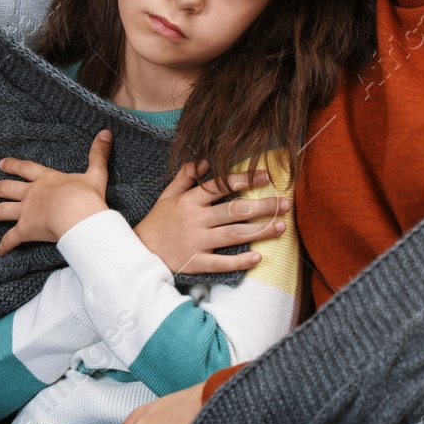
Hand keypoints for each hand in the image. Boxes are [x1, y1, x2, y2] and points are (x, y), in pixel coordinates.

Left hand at [0, 130, 113, 254]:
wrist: (77, 215)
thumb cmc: (86, 196)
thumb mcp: (95, 173)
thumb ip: (98, 154)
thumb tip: (106, 133)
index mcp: (46, 179)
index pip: (26, 169)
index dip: (13, 165)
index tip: (1, 163)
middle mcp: (32, 194)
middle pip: (7, 188)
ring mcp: (26, 212)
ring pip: (3, 211)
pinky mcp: (25, 230)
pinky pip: (11, 239)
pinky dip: (4, 245)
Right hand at [133, 161, 288, 274]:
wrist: (138, 252)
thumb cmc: (157, 222)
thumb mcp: (167, 195)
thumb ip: (186, 177)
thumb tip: (207, 161)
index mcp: (189, 201)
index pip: (220, 186)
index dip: (244, 180)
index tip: (266, 176)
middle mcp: (195, 219)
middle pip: (234, 210)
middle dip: (262, 206)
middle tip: (286, 204)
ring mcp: (196, 241)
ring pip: (232, 234)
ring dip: (259, 231)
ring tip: (282, 226)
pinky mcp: (195, 262)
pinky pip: (220, 262)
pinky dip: (239, 261)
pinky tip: (257, 258)